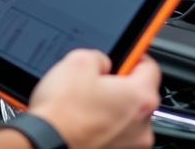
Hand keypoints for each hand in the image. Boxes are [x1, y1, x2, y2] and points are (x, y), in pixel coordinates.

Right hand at [29, 50, 158, 148]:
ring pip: (124, 117)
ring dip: (109, 108)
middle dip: (119, 85)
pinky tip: (81, 120)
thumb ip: (100, 57)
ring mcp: (129, 146)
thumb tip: (102, 63)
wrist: (44, 145)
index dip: (134, 56)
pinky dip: (101, 126)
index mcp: (141, 98)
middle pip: (138, 94)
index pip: (150, 67)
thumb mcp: (79, 60)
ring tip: (83, 103)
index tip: (125, 54)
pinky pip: (113, 134)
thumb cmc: (63, 112)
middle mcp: (142, 127)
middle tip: (95, 80)